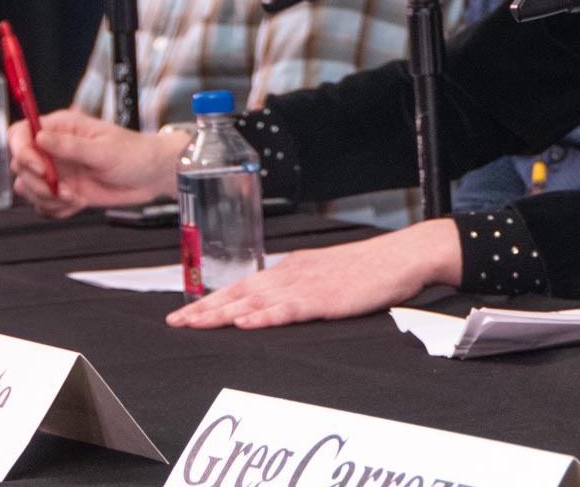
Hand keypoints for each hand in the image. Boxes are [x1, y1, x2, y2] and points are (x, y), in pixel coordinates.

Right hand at [8, 110, 183, 216]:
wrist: (153, 176)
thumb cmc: (136, 154)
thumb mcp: (104, 150)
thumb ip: (70, 146)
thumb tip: (40, 137)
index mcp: (61, 128)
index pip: (20, 133)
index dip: (21, 151)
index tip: (40, 168)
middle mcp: (54, 149)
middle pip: (20, 165)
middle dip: (37, 182)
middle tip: (63, 189)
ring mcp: (58, 171)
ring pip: (28, 187)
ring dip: (47, 198)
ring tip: (75, 197)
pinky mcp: (63, 190)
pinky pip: (43, 204)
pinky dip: (56, 209)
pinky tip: (77, 204)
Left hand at [166, 219, 462, 328]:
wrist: (403, 256)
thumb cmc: (371, 267)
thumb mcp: (328, 273)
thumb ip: (301, 285)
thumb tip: (278, 300)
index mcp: (293, 268)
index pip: (243, 286)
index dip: (212, 300)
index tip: (186, 312)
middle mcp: (293, 274)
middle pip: (240, 293)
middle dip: (206, 309)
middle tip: (176, 323)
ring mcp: (308, 285)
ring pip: (255, 301)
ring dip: (222, 313)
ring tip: (196, 323)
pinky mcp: (325, 298)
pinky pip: (288, 309)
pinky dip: (264, 316)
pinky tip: (246, 322)